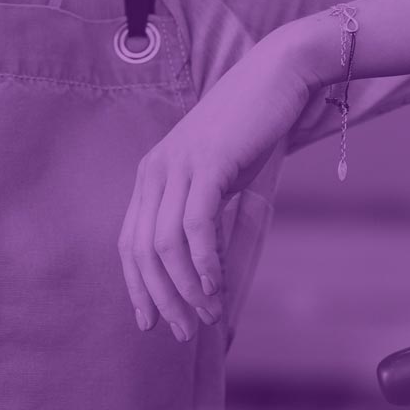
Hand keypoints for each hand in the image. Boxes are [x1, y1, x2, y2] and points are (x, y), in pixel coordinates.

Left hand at [119, 27, 316, 340]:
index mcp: (152, 174)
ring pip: (165, 244)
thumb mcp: (226, 180)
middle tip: (185, 334)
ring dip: (186, 289)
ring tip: (207, 317)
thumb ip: (213, 220)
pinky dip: (204, 263)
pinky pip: (195, 226)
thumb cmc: (256, 130)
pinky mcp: (208, 163)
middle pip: (142, 250)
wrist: (280, 75)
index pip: (129, 242)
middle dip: (161, 299)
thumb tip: (210, 272)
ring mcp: (178, 164)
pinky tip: (215, 288)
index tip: (150, 323)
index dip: (136, 286)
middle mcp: (155, 170)